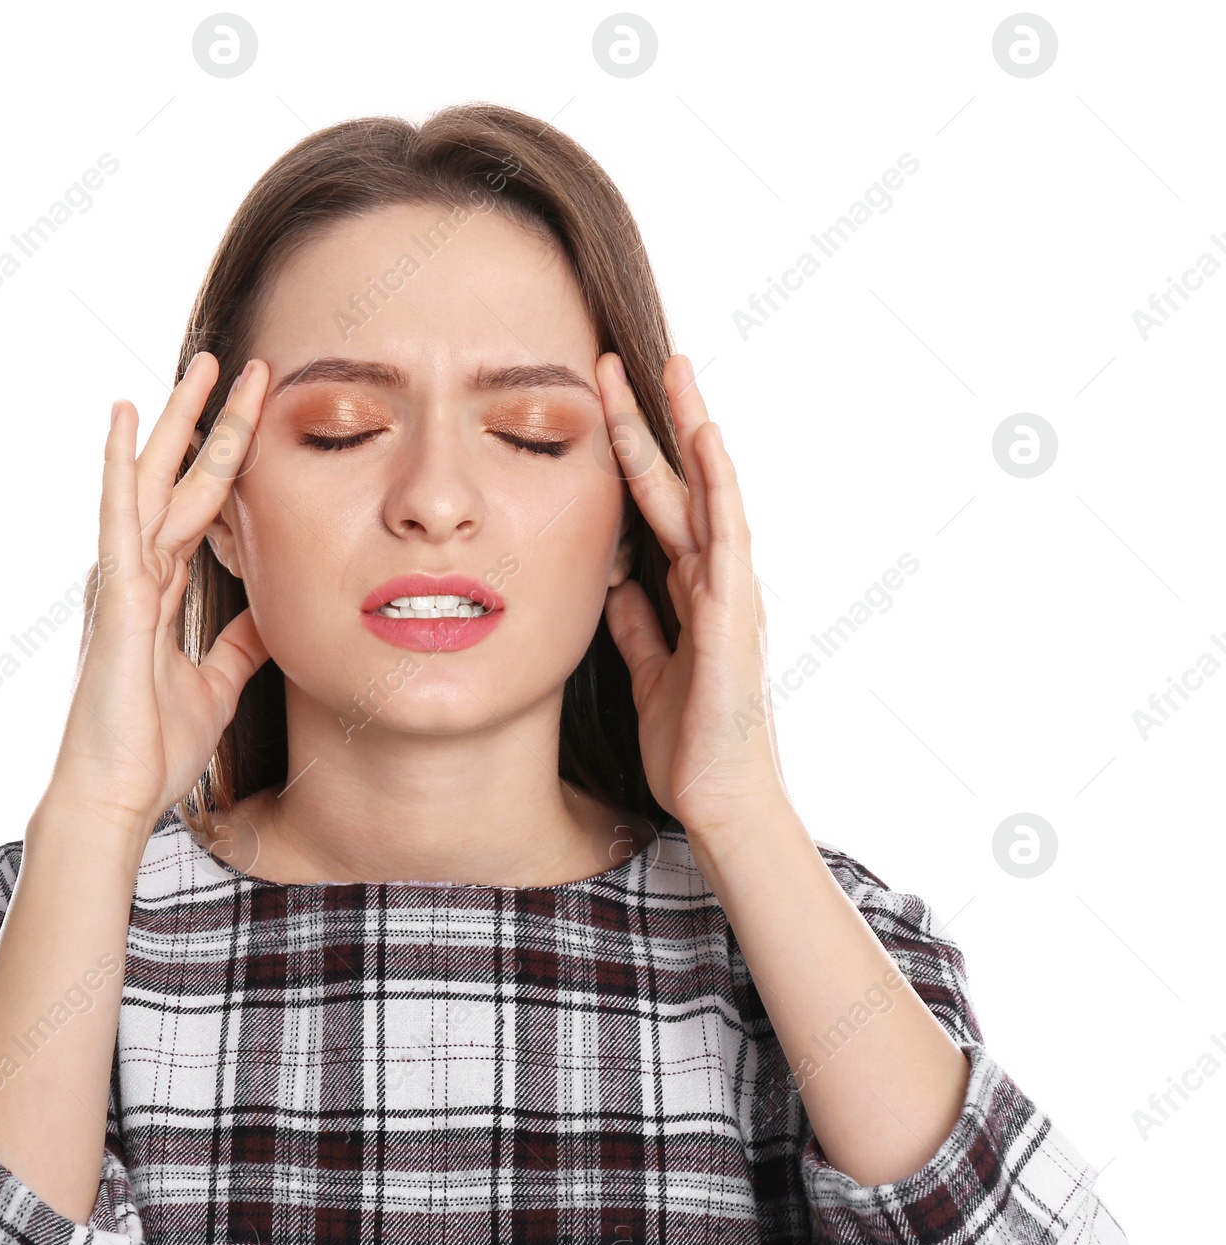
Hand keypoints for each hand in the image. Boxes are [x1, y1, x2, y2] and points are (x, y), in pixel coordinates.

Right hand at [43, 353, 271, 833]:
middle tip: (236, 362)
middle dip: (207, 420)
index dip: (228, 458)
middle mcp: (137, 572)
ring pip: (156, 482)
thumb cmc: (154, 746)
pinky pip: (120, 518)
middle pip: (179, 478)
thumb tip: (268, 614)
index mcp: (159, 590)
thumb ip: (238, 645)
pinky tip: (126, 417)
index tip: (256, 412)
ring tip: (201, 366)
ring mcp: (123, 579)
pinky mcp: (116, 597)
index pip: (202, 506)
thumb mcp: (215, 683)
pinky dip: (123, 466)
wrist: (117, 795)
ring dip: (177, 421)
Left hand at [596, 351, 791, 849]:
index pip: (654, 501)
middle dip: (650, 418)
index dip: (627, 448)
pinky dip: (718, 485)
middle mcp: (714, 576)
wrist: (718, 799)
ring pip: (708, 491)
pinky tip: (706, 440)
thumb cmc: (688, 739)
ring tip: (671, 368)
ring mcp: (730, 589)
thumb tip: (614, 579)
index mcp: (690, 586)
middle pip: (679, 480)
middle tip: (621, 357)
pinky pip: (727, 536)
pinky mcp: (735, 613)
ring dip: (688, 427)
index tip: (597, 397)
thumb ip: (638, 619)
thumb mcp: (647, 666)